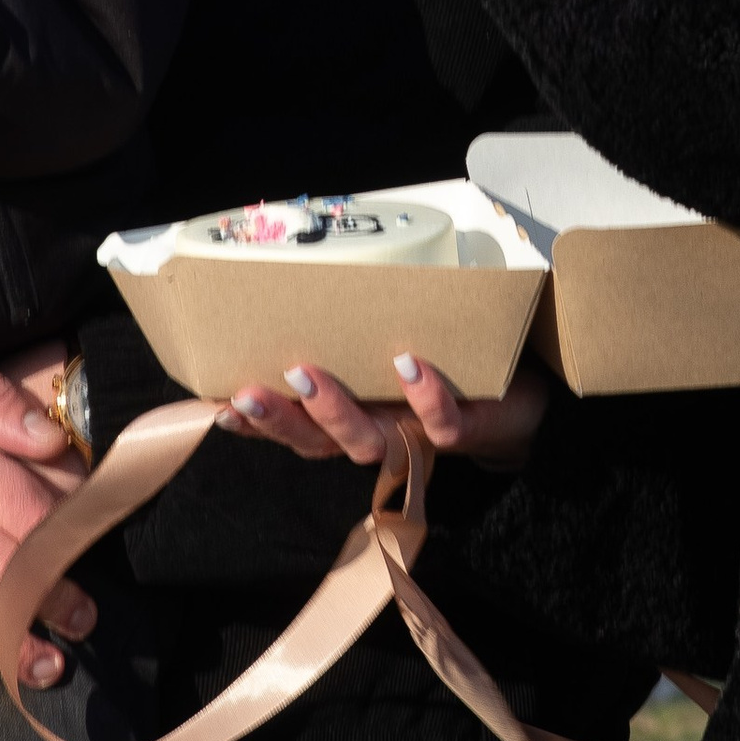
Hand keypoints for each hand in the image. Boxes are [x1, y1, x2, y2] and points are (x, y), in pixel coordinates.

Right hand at [224, 353, 546, 473]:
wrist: (521, 405)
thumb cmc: (447, 375)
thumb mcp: (390, 358)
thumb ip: (353, 343)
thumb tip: (302, 296)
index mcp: (355, 420)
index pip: (297, 431)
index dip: (258, 426)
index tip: (218, 405)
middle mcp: (379, 436)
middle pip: (319, 444)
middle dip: (280, 421)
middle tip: (245, 394)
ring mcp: (418, 438)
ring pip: (368, 441)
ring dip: (334, 411)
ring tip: (306, 373)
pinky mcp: (465, 430)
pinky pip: (441, 422)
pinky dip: (424, 394)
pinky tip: (407, 364)